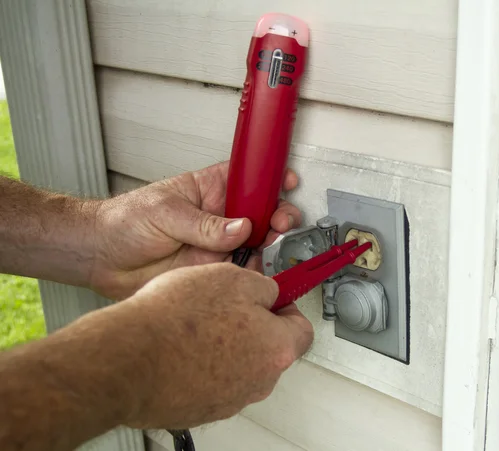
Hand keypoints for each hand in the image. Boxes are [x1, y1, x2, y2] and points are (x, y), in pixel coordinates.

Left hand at [91, 162, 300, 299]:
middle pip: (258, 211)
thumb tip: (238, 226)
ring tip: (270, 243)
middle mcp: (216, 216)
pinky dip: (254, 270)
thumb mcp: (165, 212)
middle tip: (279, 221)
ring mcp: (215, 243)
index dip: (267, 177)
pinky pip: (241, 268)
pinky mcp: (211, 268)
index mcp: (206, 190)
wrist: (101, 258)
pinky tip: (257, 267)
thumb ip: (203, 223)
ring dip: (268, 242)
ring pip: (254, 241)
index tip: (285, 180)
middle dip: (276, 214)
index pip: (245, 178)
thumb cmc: (124, 222)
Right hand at [119, 263, 313, 428]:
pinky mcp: (201, 409)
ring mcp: (230, 399)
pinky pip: (212, 381)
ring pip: (240, 365)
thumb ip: (262, 286)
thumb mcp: (232, 278)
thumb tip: (267, 293)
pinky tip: (182, 346)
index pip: (302, 329)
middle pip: (270, 348)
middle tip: (227, 306)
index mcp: (276, 349)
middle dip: (254, 326)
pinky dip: (203, 365)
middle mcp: (259, 381)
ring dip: (227, 345)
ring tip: (197, 324)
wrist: (128, 359)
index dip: (287, 308)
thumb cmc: (176, 320)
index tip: (274, 299)